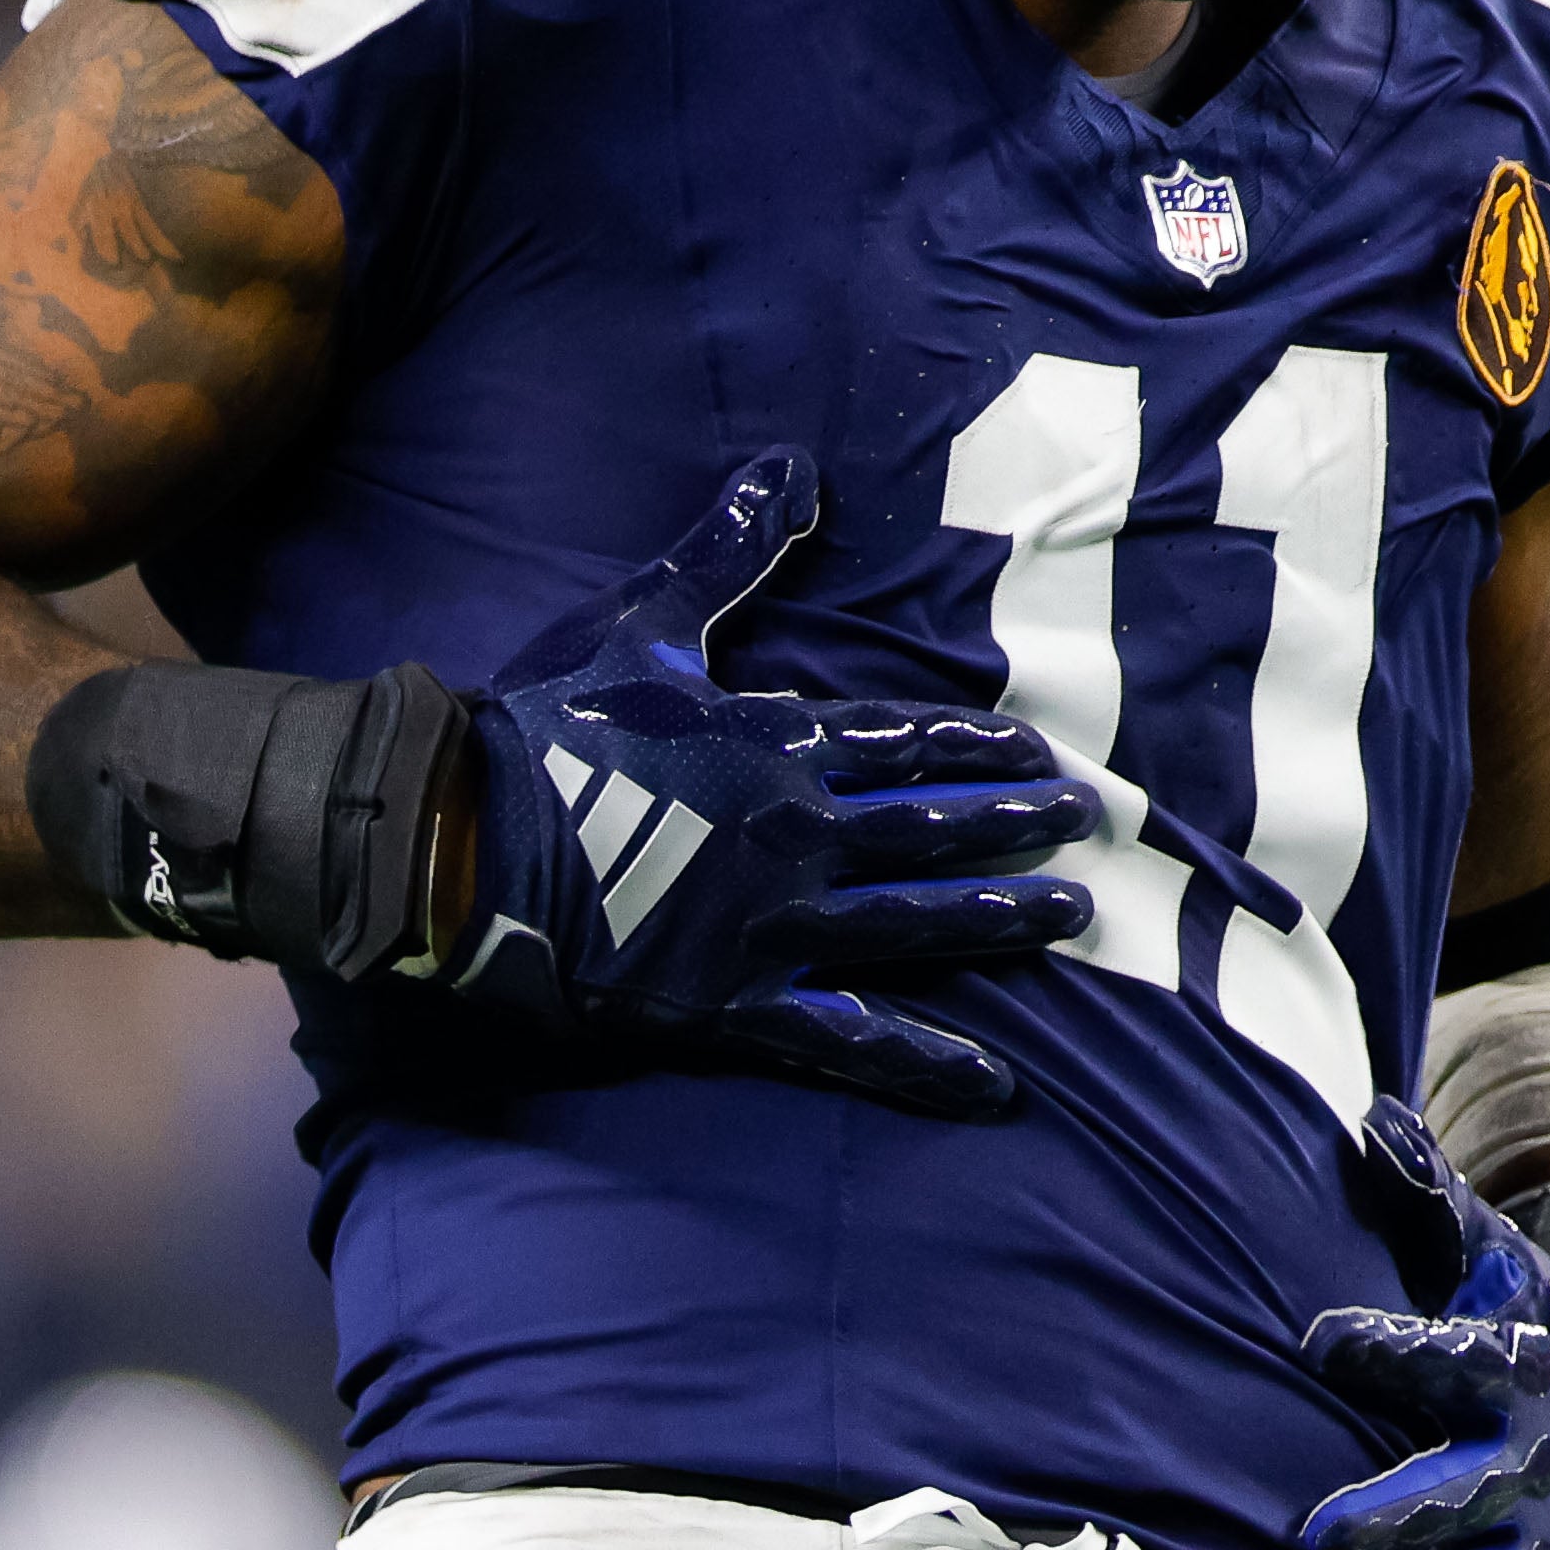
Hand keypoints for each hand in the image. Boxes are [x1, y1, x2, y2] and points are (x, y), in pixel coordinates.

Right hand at [440, 452, 1096, 1114]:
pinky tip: (992, 1083)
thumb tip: (793, 466)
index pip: (907, 740)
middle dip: (1017, 823)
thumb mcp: (641, 620)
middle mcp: (796, 836)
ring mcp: (773, 928)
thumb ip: (726, 550)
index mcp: (776, 744)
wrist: (461, 843)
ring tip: (1068, 913)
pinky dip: (924, 1062)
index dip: (981, 748)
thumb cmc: (546, 731)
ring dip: (1001, 919)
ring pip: (918, 922)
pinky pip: (850, 1037)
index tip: (1043, 753)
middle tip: (1088, 823)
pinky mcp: (737, 1005)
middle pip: (934, 828)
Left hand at [1293, 1102, 1549, 1549]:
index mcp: (1505, 1368)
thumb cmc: (1511, 1317)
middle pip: (1459, 1493)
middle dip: (1393, 1516)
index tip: (1312, 1334)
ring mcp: (1534, 1548)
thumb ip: (1422, 1192)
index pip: (1443, 1352)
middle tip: (1314, 1538)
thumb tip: (1370, 1115)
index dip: (1383, 1342)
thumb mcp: (1480, 1251)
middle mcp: (1524, 1464)